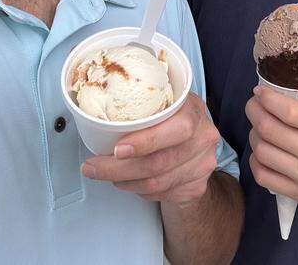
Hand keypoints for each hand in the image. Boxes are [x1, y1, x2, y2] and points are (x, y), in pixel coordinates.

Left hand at [82, 94, 220, 205]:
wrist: (197, 147)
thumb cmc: (172, 121)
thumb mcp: (163, 104)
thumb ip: (141, 108)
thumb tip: (97, 116)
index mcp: (193, 110)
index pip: (176, 128)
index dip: (146, 141)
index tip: (117, 149)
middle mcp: (203, 137)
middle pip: (159, 161)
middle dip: (119, 168)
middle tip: (94, 167)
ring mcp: (203, 164)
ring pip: (156, 183)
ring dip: (125, 181)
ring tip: (108, 174)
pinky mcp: (196, 187)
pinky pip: (161, 194)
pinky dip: (139, 190)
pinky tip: (130, 181)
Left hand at [245, 85, 297, 215]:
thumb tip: (279, 91)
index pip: (289, 111)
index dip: (267, 98)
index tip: (259, 91)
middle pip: (269, 129)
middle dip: (254, 111)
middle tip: (254, 105)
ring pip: (262, 151)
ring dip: (254, 135)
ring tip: (259, 127)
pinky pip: (263, 176)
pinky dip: (256, 161)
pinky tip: (262, 152)